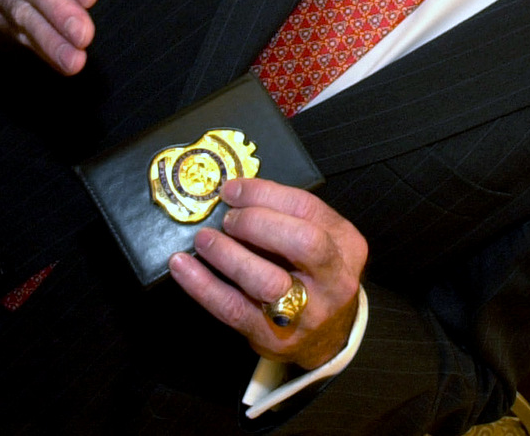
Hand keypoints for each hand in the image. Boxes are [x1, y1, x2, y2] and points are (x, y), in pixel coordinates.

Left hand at [169, 178, 367, 369]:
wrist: (327, 338)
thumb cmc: (314, 276)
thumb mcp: (321, 240)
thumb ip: (288, 216)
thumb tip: (235, 194)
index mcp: (347, 246)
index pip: (307, 209)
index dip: (264, 194)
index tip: (232, 189)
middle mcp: (334, 280)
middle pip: (301, 242)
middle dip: (257, 222)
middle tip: (228, 219)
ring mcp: (306, 313)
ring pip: (266, 281)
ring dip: (227, 254)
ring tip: (203, 239)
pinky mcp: (273, 337)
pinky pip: (233, 309)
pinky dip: (202, 285)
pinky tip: (182, 266)